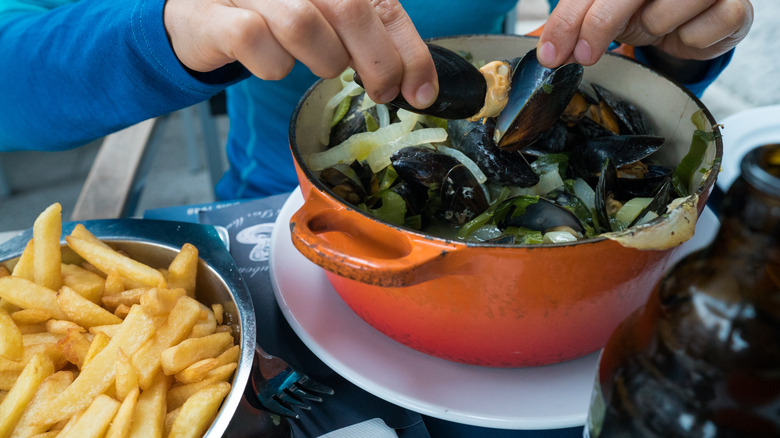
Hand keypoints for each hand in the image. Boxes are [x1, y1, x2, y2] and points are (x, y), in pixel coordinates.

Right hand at [163, 0, 437, 108]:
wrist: (199, 11)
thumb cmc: (275, 15)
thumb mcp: (330, 17)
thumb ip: (374, 36)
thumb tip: (419, 86)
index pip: (383, 1)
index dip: (409, 50)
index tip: (421, 92)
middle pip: (350, 8)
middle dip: (377, 63)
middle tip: (381, 93)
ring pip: (302, 23)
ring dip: (321, 59)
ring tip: (318, 63)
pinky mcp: (211, 12)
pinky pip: (255, 42)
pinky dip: (272, 65)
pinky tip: (271, 61)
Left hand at [536, 0, 753, 67]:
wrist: (695, 19)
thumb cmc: (646, 8)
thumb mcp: (603, 11)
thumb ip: (576, 24)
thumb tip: (550, 53)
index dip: (568, 20)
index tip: (552, 53)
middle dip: (598, 26)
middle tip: (584, 55)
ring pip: (662, 14)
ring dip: (650, 29)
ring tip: (654, 24)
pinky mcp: (735, 6)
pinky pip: (698, 33)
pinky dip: (686, 42)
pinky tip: (685, 32)